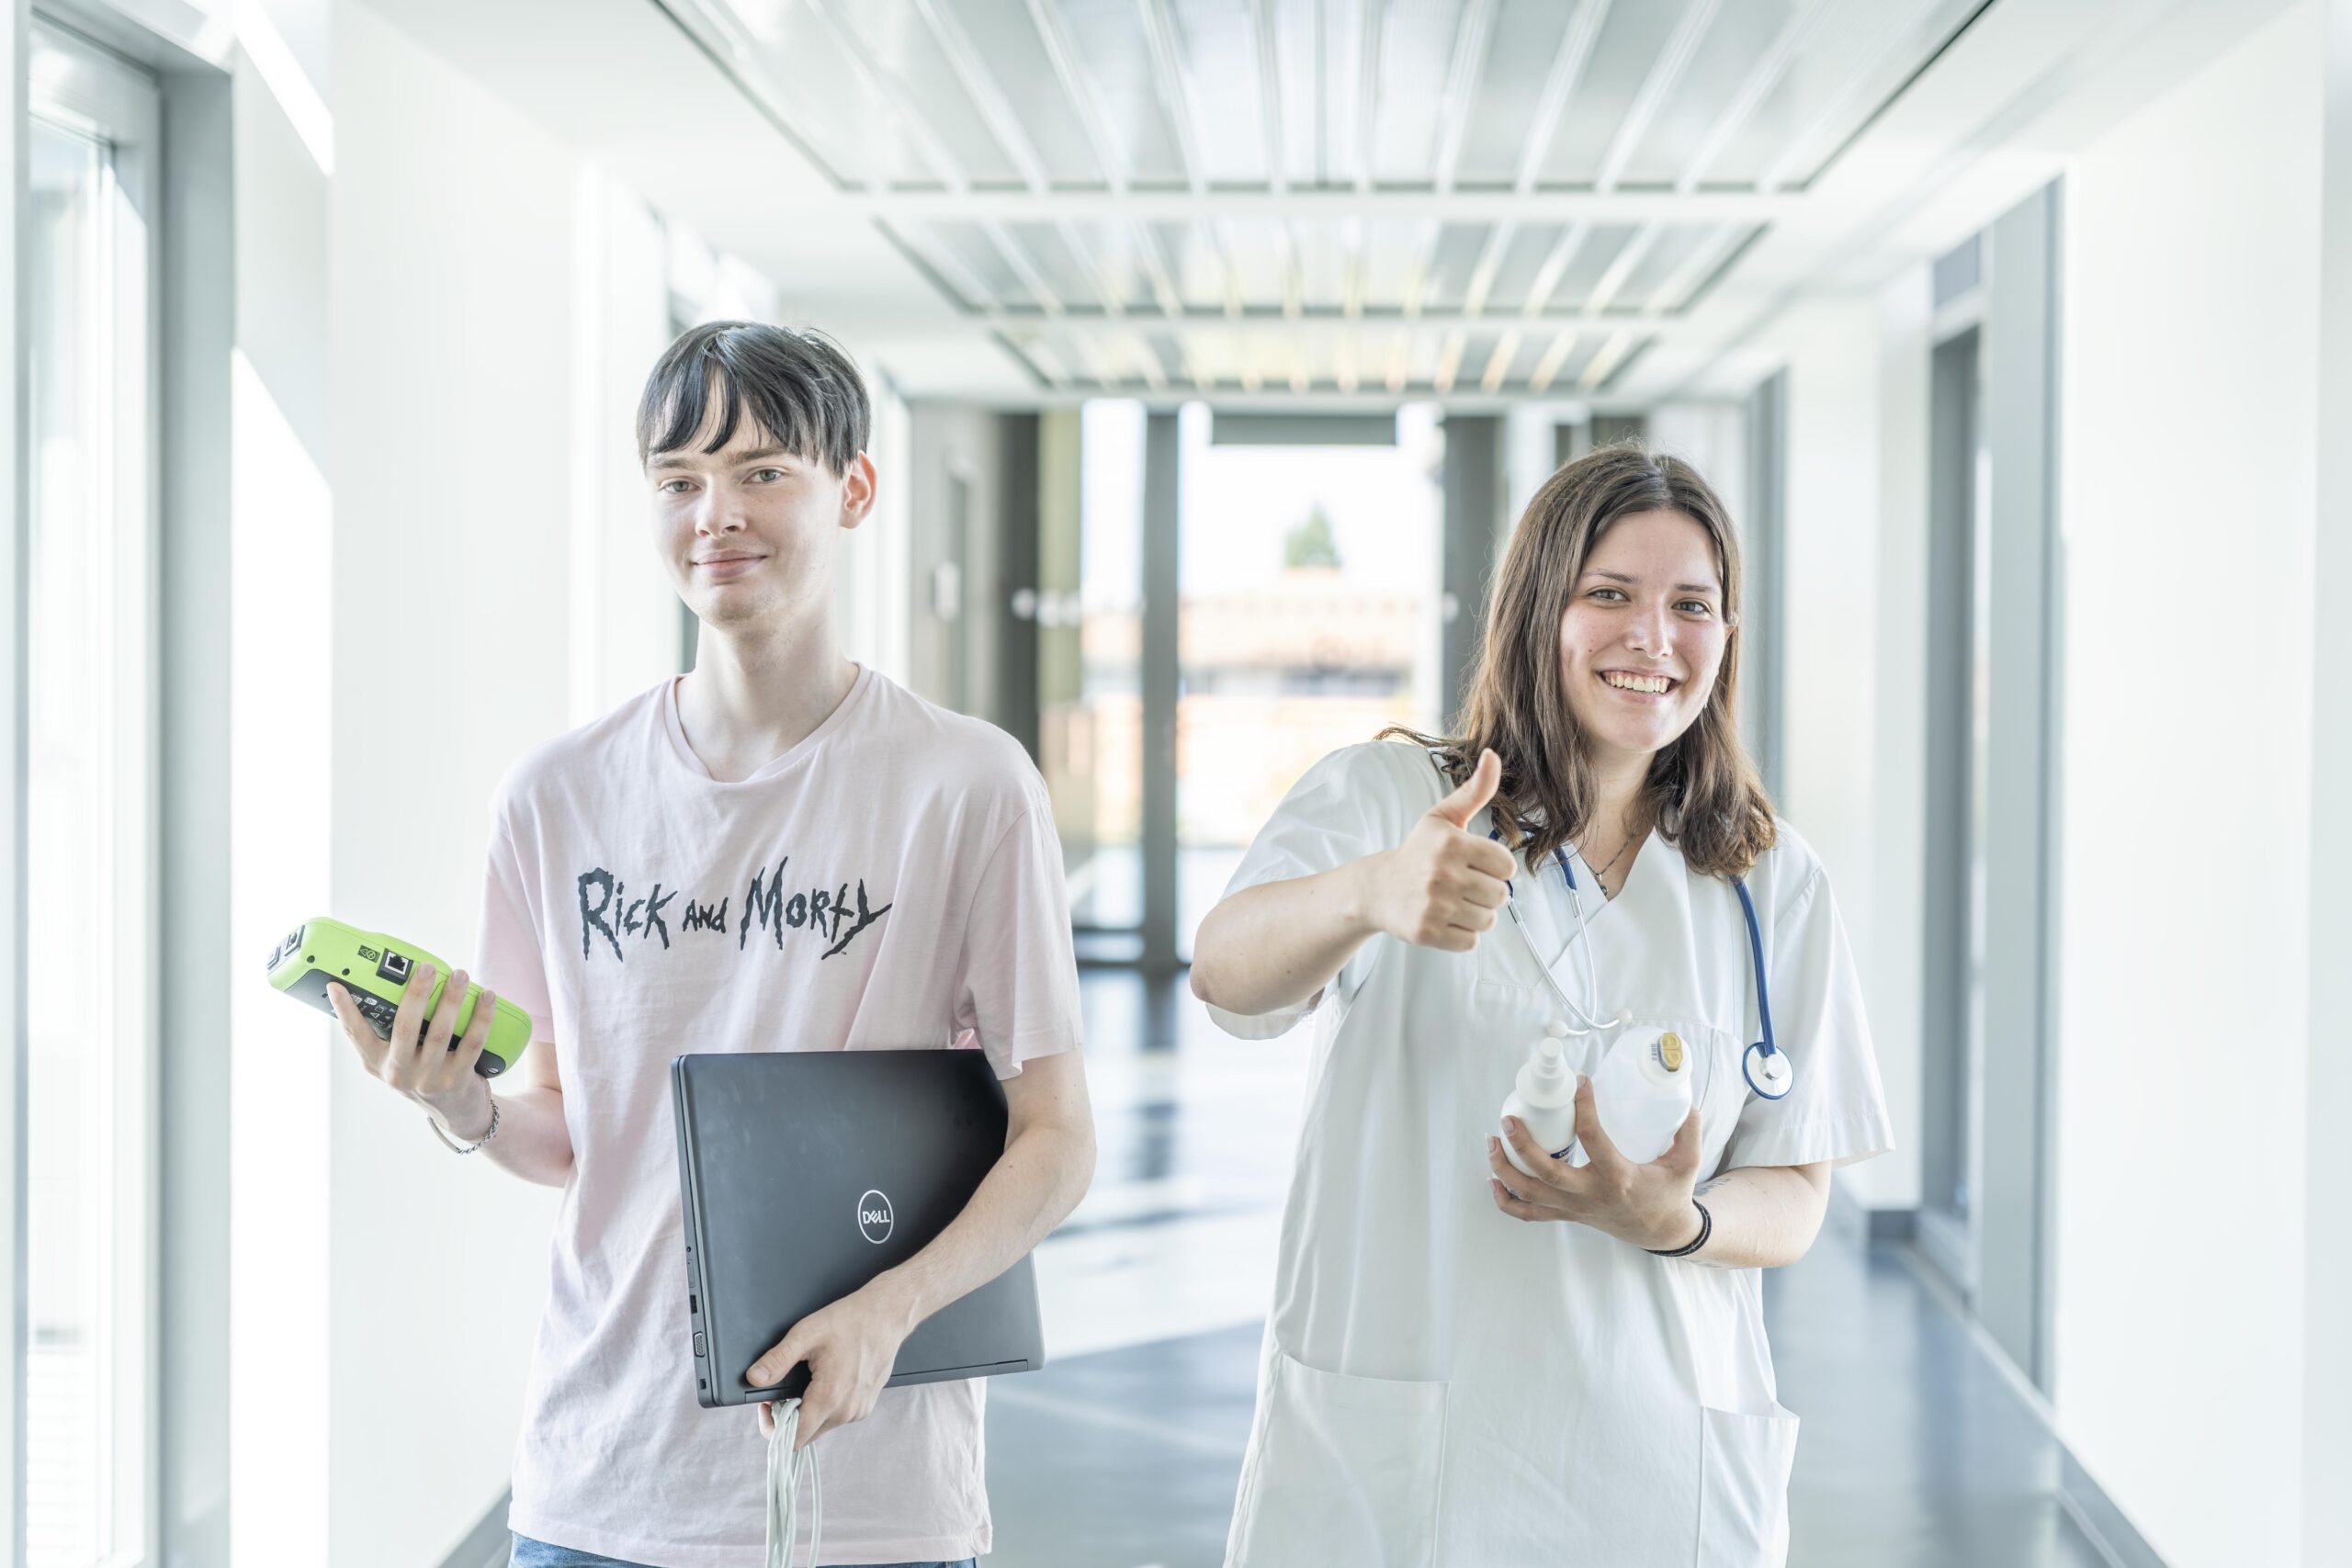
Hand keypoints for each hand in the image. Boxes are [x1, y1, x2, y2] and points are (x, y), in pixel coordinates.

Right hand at [325, 962, 495, 1137]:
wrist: (455, 1111)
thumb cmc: (423, 1072)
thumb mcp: (398, 1059)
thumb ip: (391, 1032)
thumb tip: (394, 985)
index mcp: (377, 1062)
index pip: (356, 1033)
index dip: (344, 1010)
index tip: (336, 984)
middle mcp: (398, 1072)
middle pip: (404, 1026)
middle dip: (416, 993)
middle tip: (427, 967)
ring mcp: (428, 1078)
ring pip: (440, 1032)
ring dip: (452, 999)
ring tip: (459, 975)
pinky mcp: (456, 1080)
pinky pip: (472, 1043)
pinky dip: (481, 1017)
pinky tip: (487, 997)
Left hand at [750, 1281, 915, 1448]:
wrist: (887, 1314)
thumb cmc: (851, 1320)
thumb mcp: (806, 1333)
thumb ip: (778, 1359)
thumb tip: (755, 1378)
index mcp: (830, 1398)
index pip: (794, 1438)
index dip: (773, 1427)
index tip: (767, 1406)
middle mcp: (847, 1411)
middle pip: (806, 1435)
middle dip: (787, 1419)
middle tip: (782, 1392)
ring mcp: (859, 1410)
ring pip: (821, 1427)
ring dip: (807, 1413)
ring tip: (806, 1382)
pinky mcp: (866, 1405)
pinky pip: (837, 1417)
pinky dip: (825, 1407)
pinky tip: (825, 1381)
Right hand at [1363, 748, 1516, 952]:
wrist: (1376, 889)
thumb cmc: (1418, 851)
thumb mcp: (1443, 817)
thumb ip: (1475, 789)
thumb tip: (1493, 754)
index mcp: (1451, 844)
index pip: (1506, 866)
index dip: (1496, 868)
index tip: (1476, 865)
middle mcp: (1442, 874)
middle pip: (1501, 896)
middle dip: (1487, 893)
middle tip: (1463, 886)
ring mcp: (1433, 906)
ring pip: (1487, 920)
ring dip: (1476, 914)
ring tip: (1454, 903)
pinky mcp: (1426, 932)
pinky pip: (1470, 941)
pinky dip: (1462, 935)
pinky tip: (1445, 919)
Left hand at [1486, 1075, 1704, 1251]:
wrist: (1662, 1232)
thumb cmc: (1671, 1194)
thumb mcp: (1687, 1164)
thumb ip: (1688, 1133)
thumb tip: (1686, 1102)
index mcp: (1619, 1177)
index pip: (1593, 1139)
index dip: (1584, 1108)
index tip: (1580, 1081)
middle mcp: (1591, 1195)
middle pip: (1547, 1173)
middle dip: (1522, 1146)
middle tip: (1507, 1119)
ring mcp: (1575, 1208)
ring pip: (1529, 1194)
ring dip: (1505, 1169)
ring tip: (1491, 1141)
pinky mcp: (1567, 1215)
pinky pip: (1529, 1214)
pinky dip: (1507, 1201)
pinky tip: (1493, 1180)